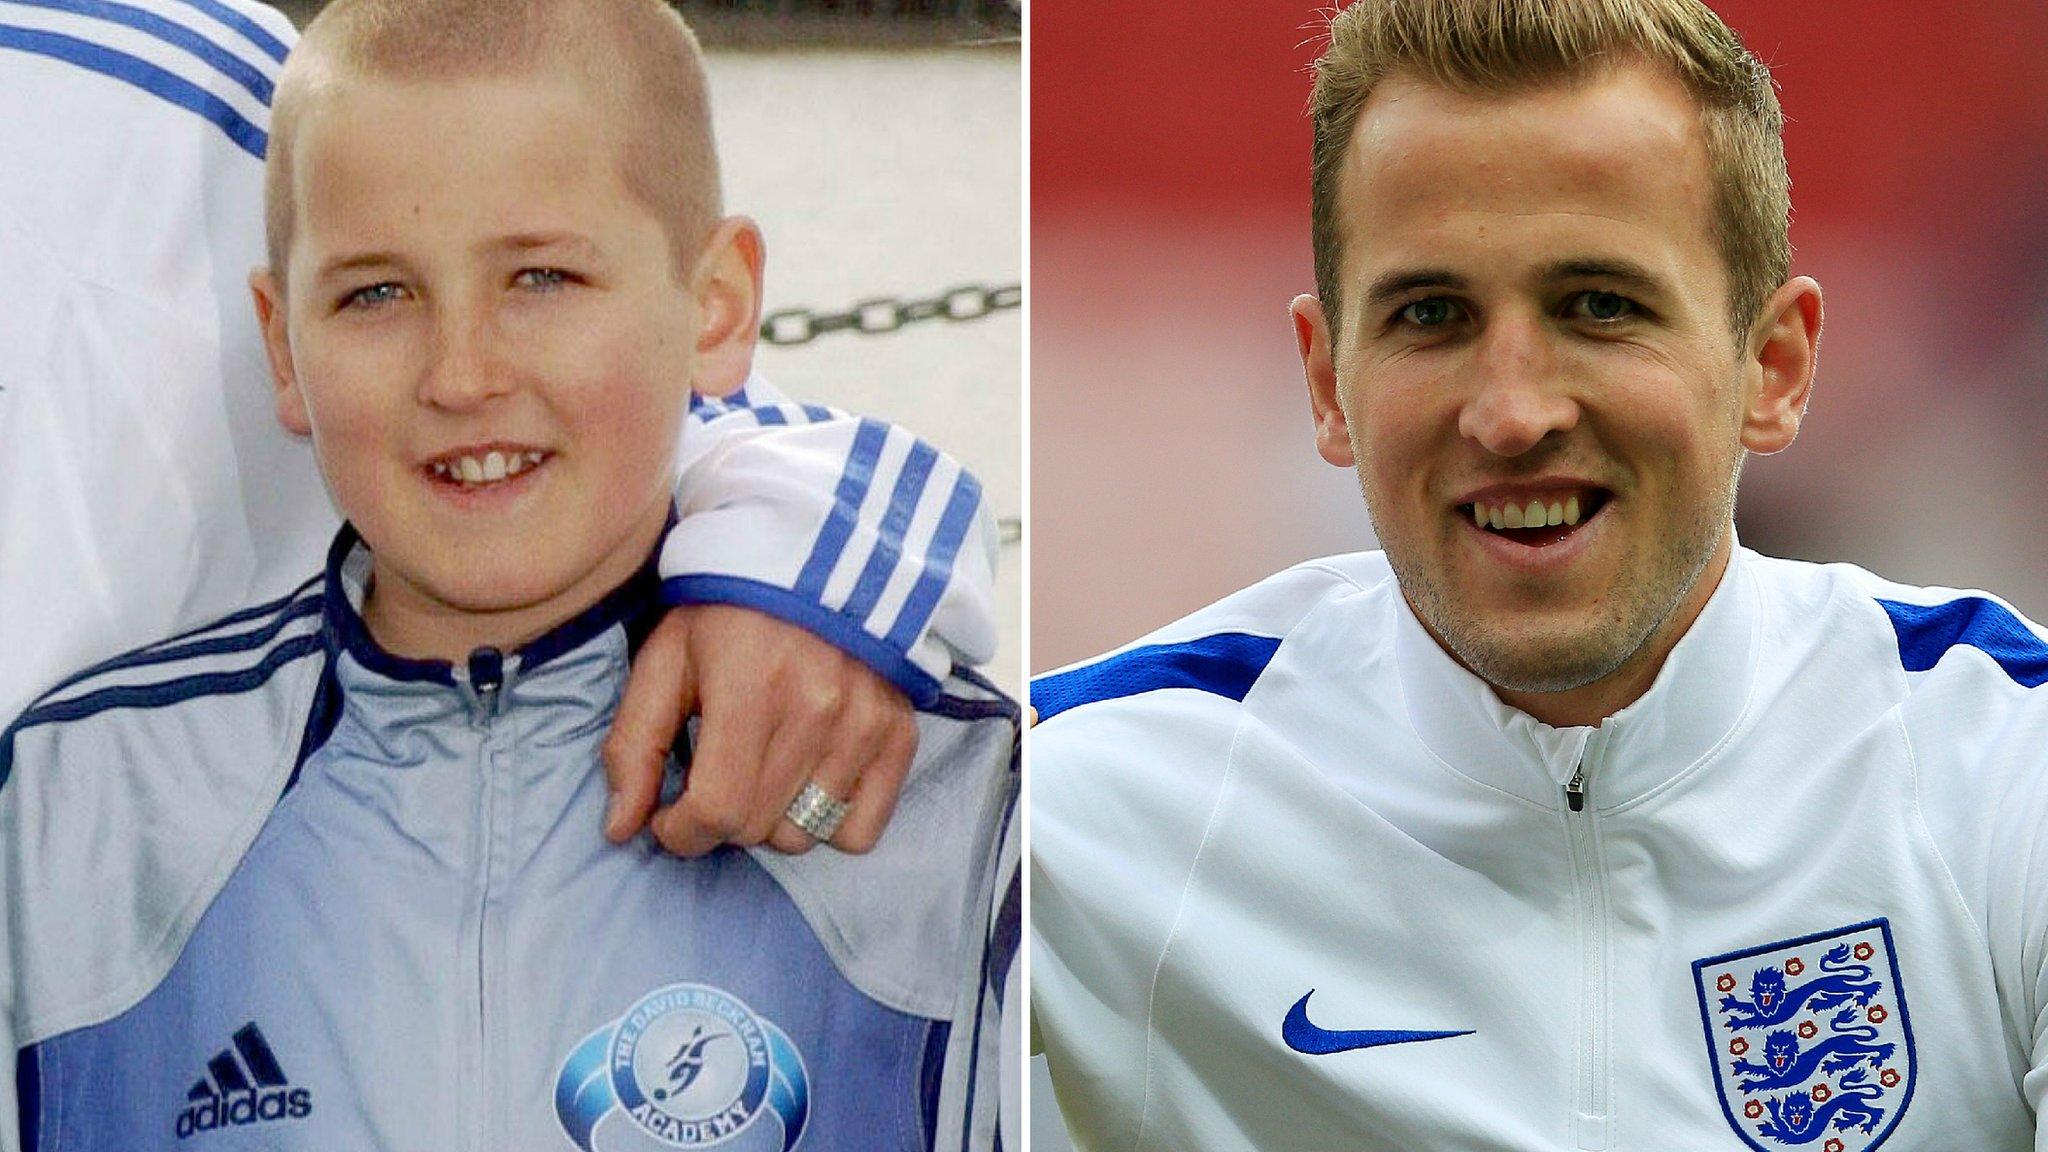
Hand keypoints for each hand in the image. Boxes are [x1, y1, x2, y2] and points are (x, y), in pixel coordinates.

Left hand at [601, 603, 918, 855]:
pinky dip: (827, 823)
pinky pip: (859, 832)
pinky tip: (806, 783)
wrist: (821, 560)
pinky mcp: (898, 736)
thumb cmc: (730, 610)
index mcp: (750, 690)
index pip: (717, 811)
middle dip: (720, 819)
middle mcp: (817, 711)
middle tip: (715, 778)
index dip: (680, 831)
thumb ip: (636, 744)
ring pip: (803, 836)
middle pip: (756, 829)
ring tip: (761, 773)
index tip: (671, 815)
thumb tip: (620, 828)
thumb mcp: (667, 658)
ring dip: (770, 821)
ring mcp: (864, 727)